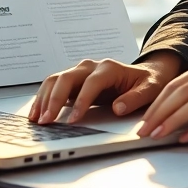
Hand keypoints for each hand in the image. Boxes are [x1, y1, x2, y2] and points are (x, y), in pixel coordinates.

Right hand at [27, 53, 181, 123]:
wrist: (145, 74)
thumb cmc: (148, 82)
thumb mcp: (150, 90)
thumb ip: (135, 98)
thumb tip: (117, 108)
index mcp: (109, 68)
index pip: (91, 83)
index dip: (81, 101)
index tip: (73, 120)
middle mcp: (91, 66)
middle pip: (67, 78)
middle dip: (54, 100)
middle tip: (47, 120)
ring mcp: (80, 72)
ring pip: (56, 80)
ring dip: (44, 98)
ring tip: (37, 118)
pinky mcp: (74, 80)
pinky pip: (54, 86)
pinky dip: (44, 98)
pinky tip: (38, 112)